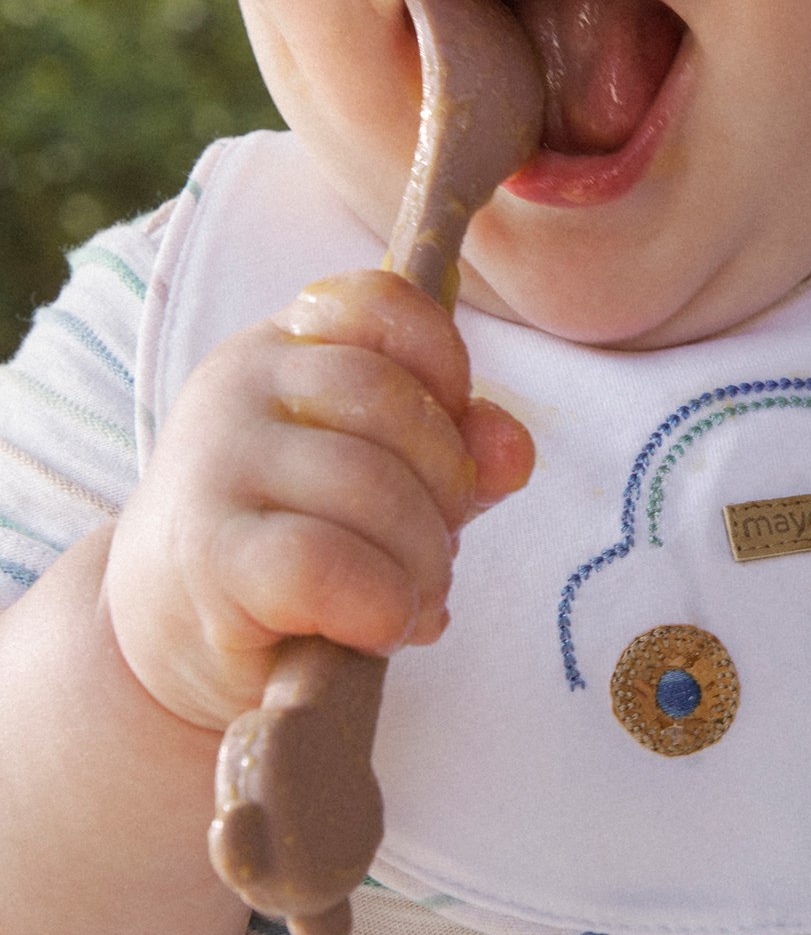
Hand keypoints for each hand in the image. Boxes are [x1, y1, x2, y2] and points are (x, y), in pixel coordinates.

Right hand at [104, 269, 532, 731]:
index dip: (445, 366)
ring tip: (416, 602)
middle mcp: (240, 386)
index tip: (451, 442)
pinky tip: (382, 627)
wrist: (172, 632)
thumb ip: (454, 453)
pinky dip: (381, 604)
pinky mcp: (207, 554)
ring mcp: (215, 464)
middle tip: (438, 553)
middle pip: (389, 400)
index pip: (383, 302)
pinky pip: (324, 564)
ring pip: (367, 484)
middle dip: (445, 488)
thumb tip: (514, 451)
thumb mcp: (384, 479)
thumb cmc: (294, 538)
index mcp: (283, 345)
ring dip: (423, 561)